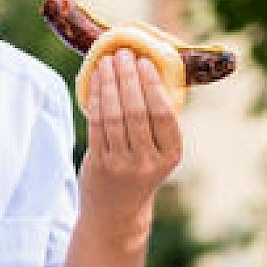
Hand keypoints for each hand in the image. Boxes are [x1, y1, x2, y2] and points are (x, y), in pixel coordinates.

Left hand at [78, 52, 181, 236]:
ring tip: (106, 62)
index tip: (144, 61)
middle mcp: (148, 162)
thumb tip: (148, 70)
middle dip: (128, 78)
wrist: (116, 212)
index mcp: (171, 154)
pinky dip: (95, 99)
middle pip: (137, 111)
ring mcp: (122, 165)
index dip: (152, 85)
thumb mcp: (157, 152)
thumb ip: (156, 122)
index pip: (163, 114)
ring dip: (109, 84)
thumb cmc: (139, 170)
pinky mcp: (99, 164)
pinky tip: (95, 81)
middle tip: (123, 54)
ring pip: (114, 116)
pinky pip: (96, 125)